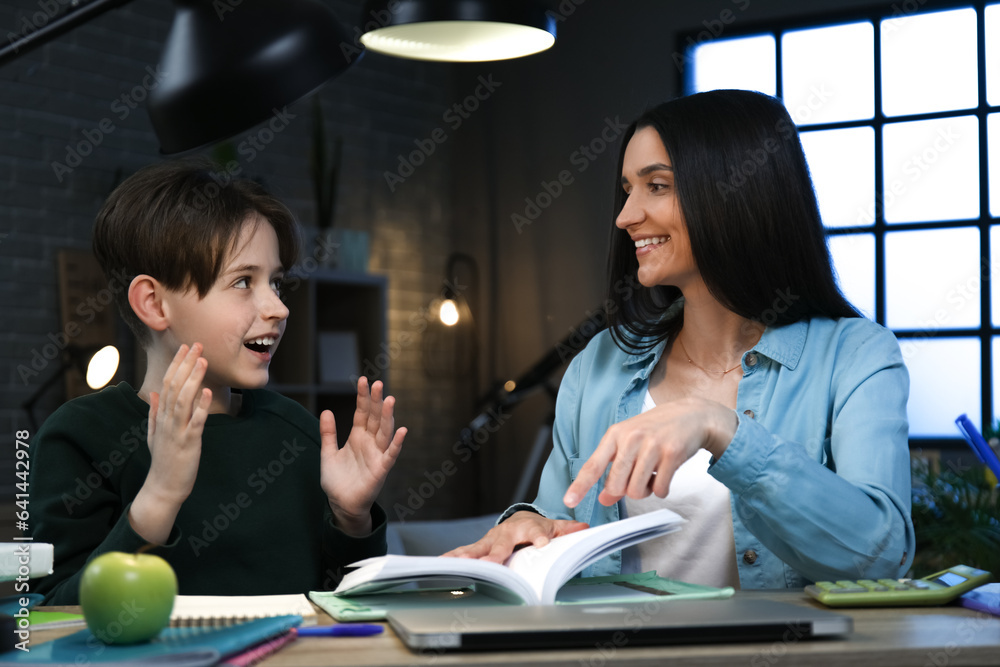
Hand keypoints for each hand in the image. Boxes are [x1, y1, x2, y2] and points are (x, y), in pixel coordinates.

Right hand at [130, 343, 211, 543]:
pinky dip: (200, 406)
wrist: (163, 487)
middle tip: (197, 344)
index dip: (177, 364)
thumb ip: (154, 412)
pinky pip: (195, 422)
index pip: (168, 383)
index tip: (186, 346)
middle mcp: (167, 420)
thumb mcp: (154, 433)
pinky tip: (206, 391)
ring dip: (193, 378)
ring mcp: (176, 431)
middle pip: (175, 386)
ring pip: (183, 399)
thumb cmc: (163, 460)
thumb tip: (153, 392)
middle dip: (186, 364)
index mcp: (161, 415)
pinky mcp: (188, 443)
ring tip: (203, 361)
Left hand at [320, 377, 405, 535]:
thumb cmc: (337, 481)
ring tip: (389, 400)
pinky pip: (390, 455)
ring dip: (387, 416)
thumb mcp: (328, 453)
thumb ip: (328, 433)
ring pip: (384, 432)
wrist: (341, 505)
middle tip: (378, 384)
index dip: (363, 397)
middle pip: (374, 418)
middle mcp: (369, 443)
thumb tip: (326, 411)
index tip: (363, 380)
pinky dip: (397, 443)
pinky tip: (403, 431)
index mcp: (357, 438)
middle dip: (376, 401)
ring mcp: (376, 455)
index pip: (362, 413)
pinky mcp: (380, 470)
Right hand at [442, 512, 588, 563]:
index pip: (536, 531)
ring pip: (478, 548)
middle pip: (502, 543)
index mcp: (527, 527)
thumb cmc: (536, 527)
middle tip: (494, 562)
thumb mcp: (554, 527)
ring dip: (468, 556)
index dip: (539, 536)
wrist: (518, 520)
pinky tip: (439, 563)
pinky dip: (452, 558)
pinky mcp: (479, 548)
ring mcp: (490, 540)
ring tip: (457, 563)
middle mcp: (506, 533)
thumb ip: (568, 530)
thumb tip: (585, 528)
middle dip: (497, 553)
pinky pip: (464, 552)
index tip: (543, 543)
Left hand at [563, 397, 737, 508]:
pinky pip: (660, 490)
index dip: (580, 486)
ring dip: (645, 491)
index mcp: (615, 434)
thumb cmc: (656, 429)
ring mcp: (653, 446)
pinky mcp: (673, 454)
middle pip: (616, 485)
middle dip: (624, 490)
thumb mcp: (630, 444)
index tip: (568, 501)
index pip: (593, 465)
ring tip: (652, 475)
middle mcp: (632, 438)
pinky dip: (662, 490)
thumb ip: (614, 469)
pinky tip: (665, 475)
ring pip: (637, 491)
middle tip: (636, 478)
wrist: (692, 415)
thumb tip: (604, 499)